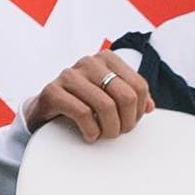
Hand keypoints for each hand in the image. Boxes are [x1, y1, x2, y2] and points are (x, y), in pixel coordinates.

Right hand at [28, 49, 151, 141]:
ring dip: (109, 129)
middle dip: (126, 122)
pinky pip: (83, 114)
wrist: (44, 109)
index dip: (139, 110)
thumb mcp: (108, 96)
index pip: (139, 86)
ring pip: (106, 106)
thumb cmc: (80, 102)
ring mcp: (69, 74)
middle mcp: (89, 62)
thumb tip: (150, 107)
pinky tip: (89, 135)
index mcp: (107, 59)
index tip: (130, 122)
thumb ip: (130, 98)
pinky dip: (91, 131)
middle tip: (118, 132)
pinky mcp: (53, 91)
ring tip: (104, 135)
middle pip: (125, 96)